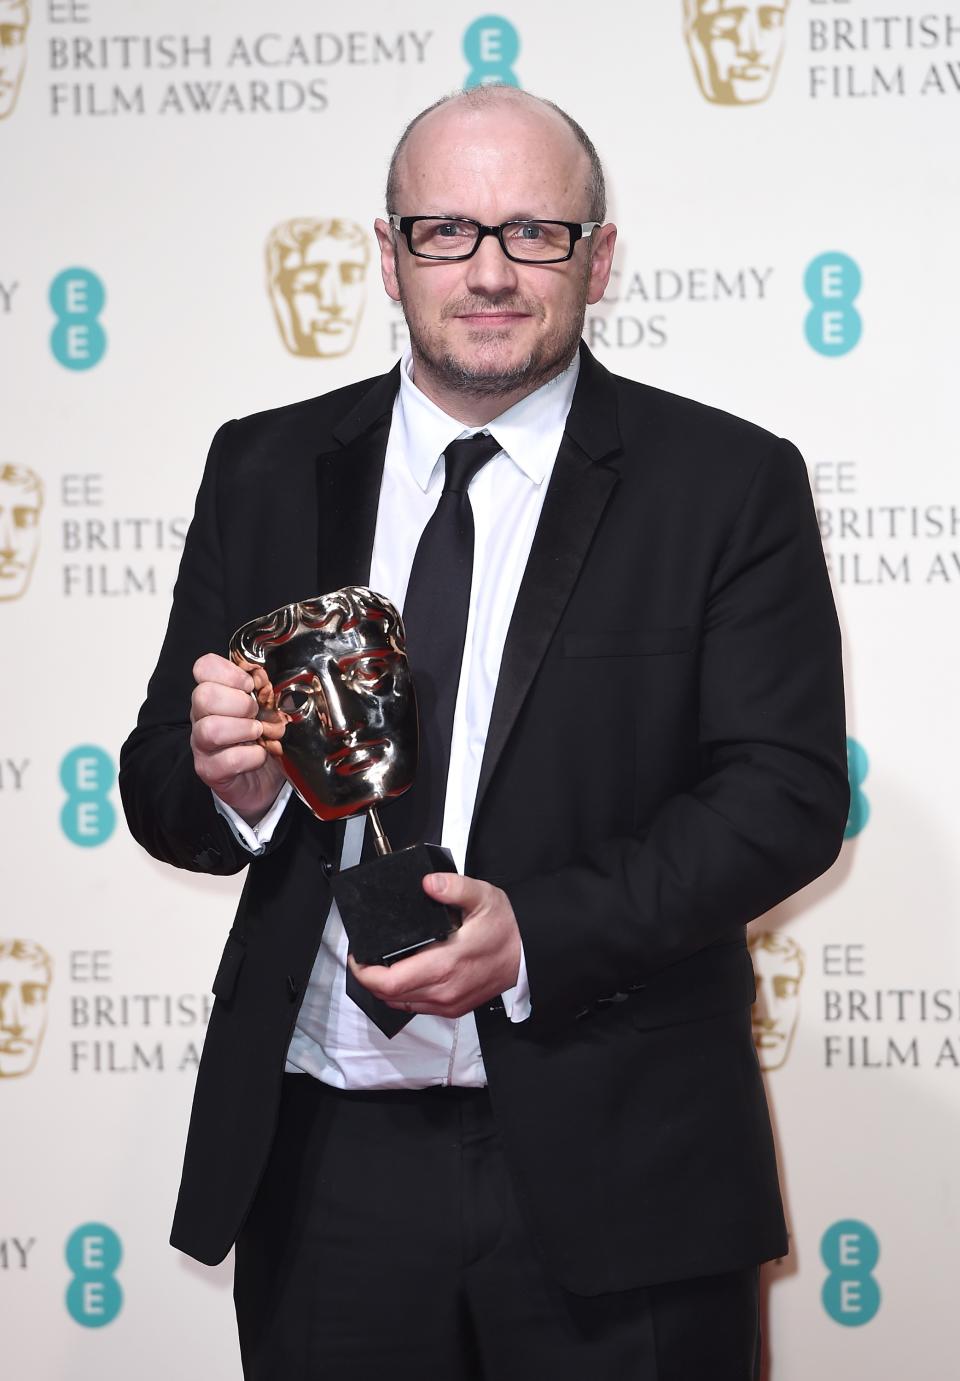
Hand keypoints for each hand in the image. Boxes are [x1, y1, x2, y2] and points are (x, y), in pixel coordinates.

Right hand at [190, 653, 285, 823]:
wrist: (264, 778)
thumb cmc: (265, 736)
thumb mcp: (268, 705)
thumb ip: (265, 687)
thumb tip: (265, 676)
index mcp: (214, 692)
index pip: (203, 667)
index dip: (229, 672)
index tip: (251, 685)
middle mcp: (201, 715)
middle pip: (203, 695)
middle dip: (240, 702)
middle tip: (257, 713)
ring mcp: (201, 744)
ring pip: (210, 729)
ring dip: (244, 729)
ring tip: (259, 733)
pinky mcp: (209, 770)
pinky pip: (228, 760)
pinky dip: (252, 756)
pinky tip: (261, 754)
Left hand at [348, 873, 521, 1018]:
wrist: (529, 954)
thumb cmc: (506, 928)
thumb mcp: (483, 896)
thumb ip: (454, 887)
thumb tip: (429, 883)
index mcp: (447, 964)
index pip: (391, 982)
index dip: (365, 973)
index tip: (358, 956)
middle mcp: (445, 990)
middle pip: (389, 996)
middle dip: (370, 978)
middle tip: (366, 957)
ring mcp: (449, 1003)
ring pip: (401, 1004)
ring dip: (386, 988)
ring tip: (383, 964)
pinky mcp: (454, 1008)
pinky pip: (417, 1007)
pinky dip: (404, 994)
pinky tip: (406, 973)